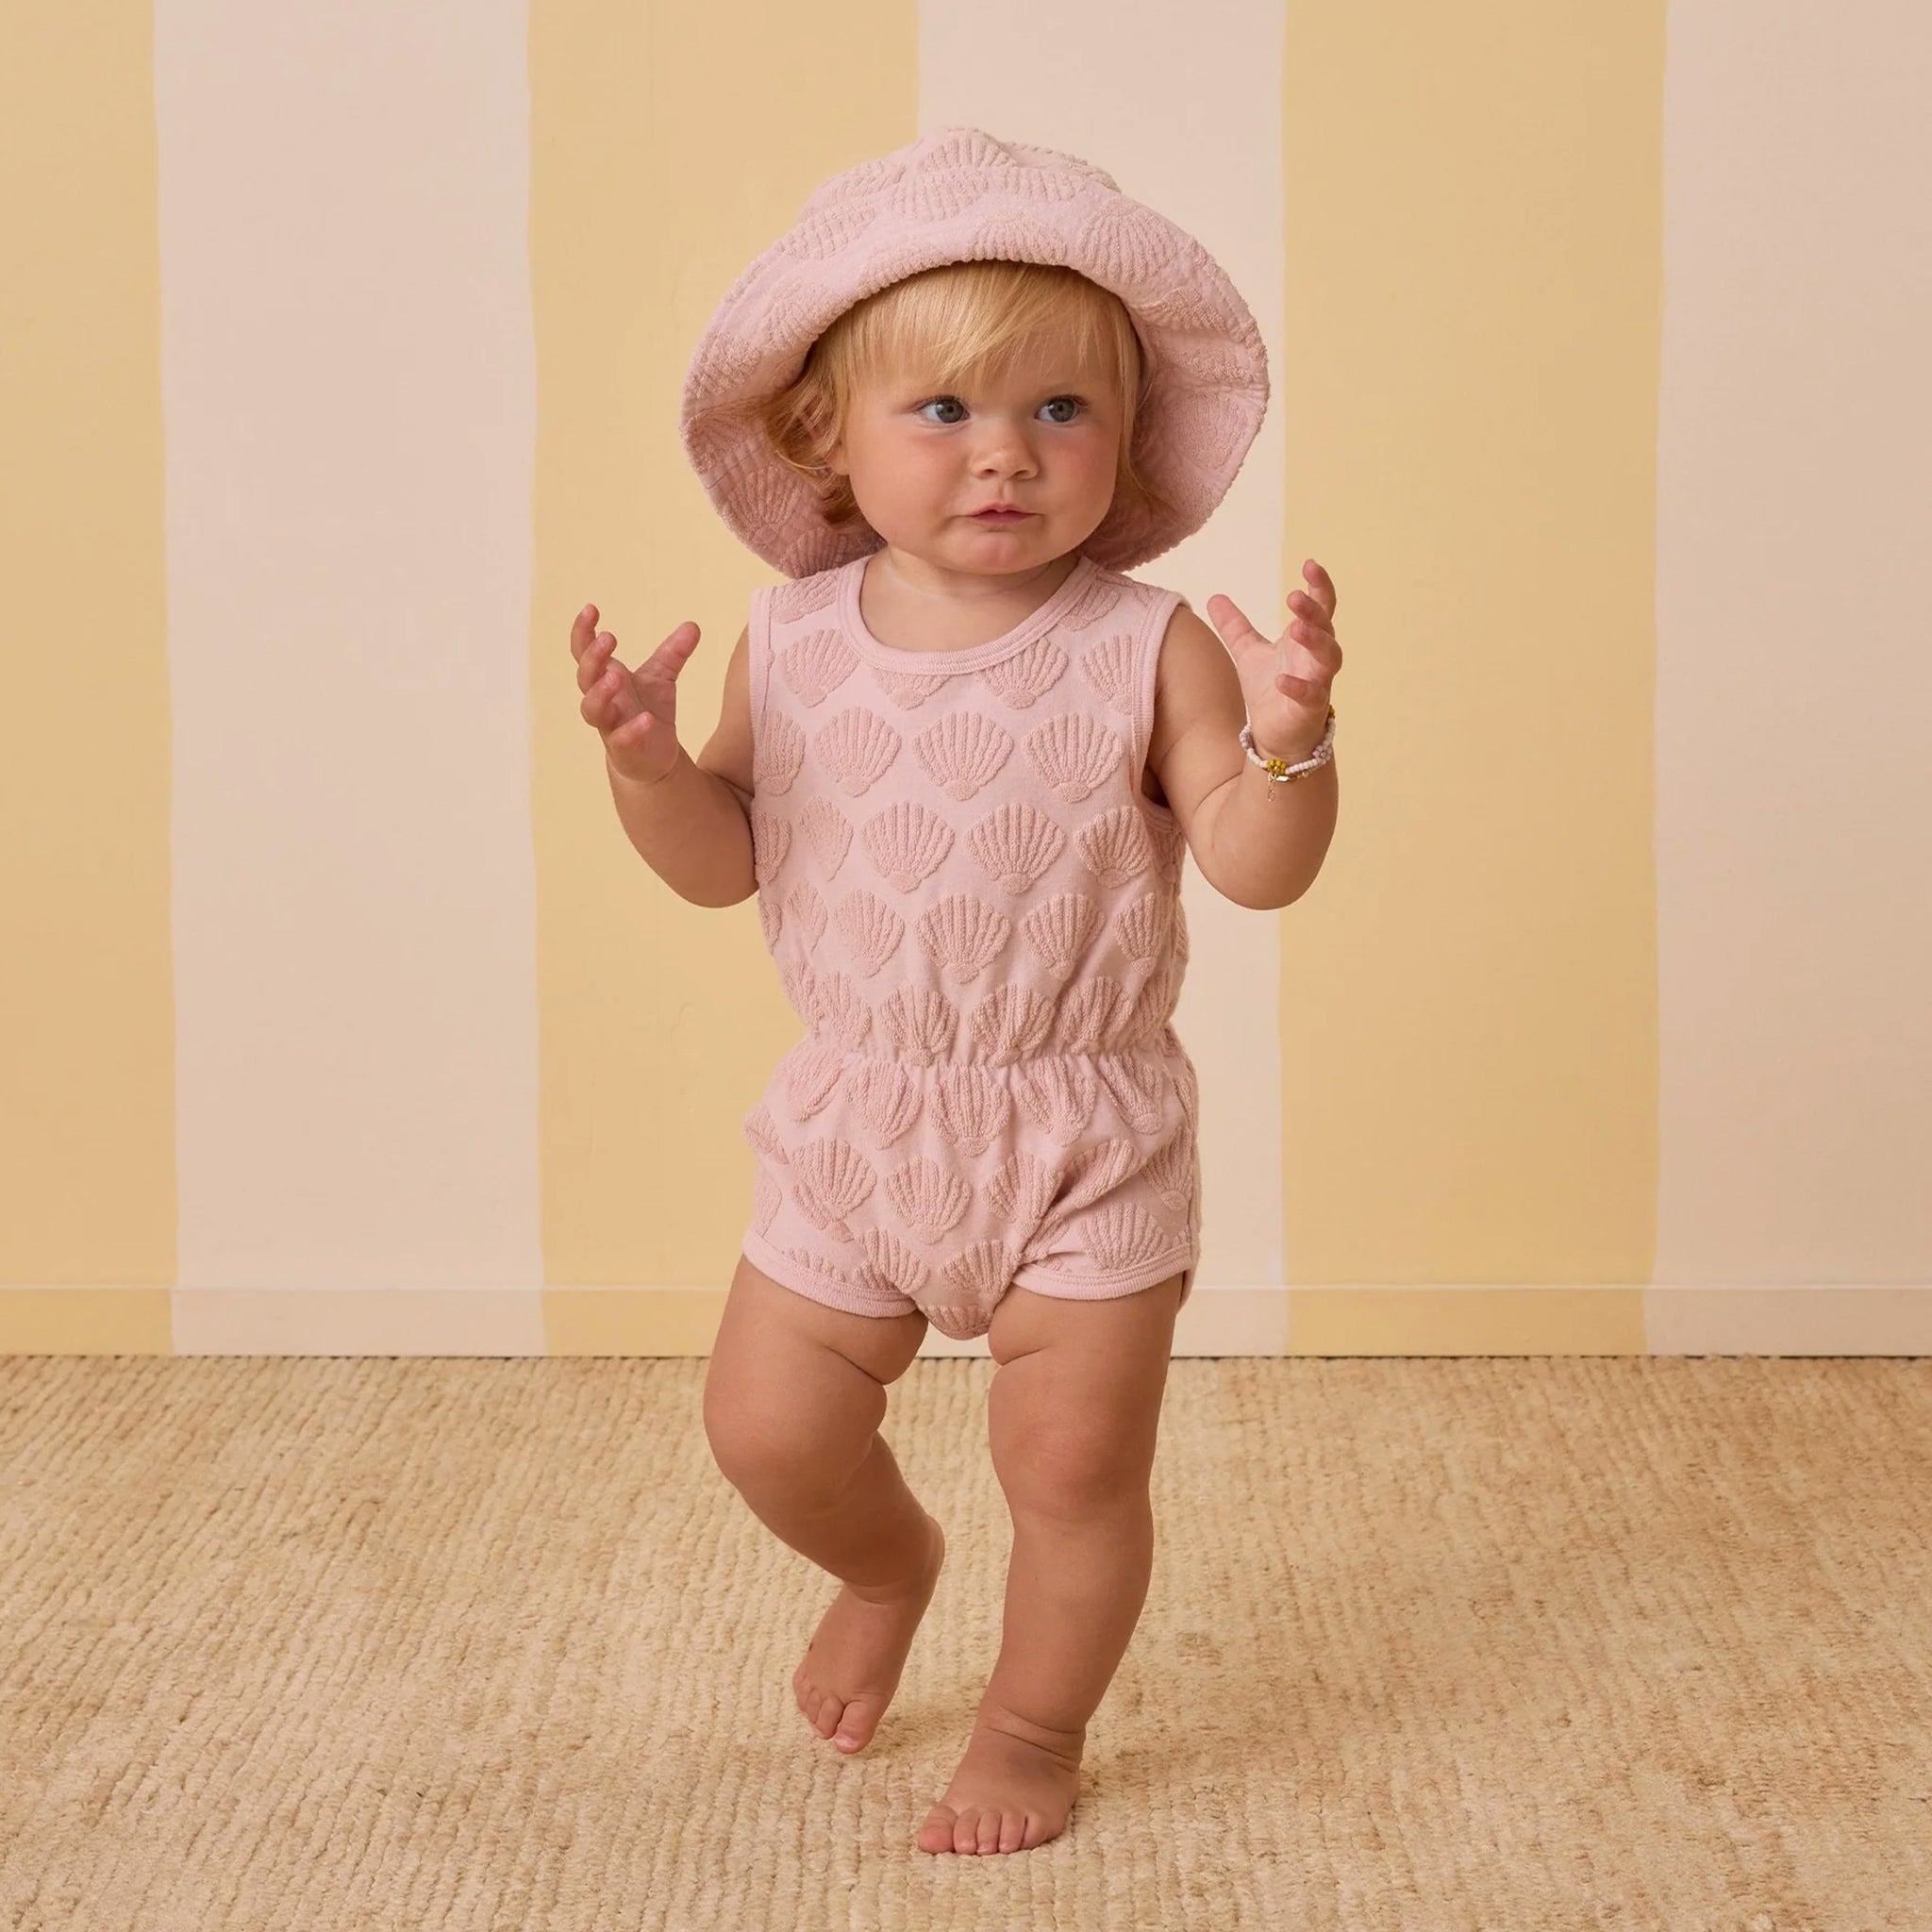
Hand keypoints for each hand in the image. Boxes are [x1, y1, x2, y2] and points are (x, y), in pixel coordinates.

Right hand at [570, 602, 700, 784]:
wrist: (653, 757)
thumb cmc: (648, 711)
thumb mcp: (663, 678)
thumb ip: (674, 653)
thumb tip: (693, 625)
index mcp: (605, 677)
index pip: (583, 651)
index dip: (583, 631)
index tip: (591, 608)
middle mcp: (601, 700)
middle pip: (584, 676)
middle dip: (593, 657)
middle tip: (608, 638)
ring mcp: (609, 725)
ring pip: (592, 708)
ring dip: (600, 692)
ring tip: (616, 676)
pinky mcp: (623, 749)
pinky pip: (620, 738)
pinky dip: (632, 729)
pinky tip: (646, 719)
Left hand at [1203, 559, 1342, 762]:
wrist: (1274, 736)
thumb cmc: (1270, 690)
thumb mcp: (1247, 652)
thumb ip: (1235, 626)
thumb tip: (1214, 597)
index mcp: (1307, 638)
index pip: (1321, 605)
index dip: (1319, 585)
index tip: (1309, 564)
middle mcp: (1318, 657)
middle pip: (1326, 627)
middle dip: (1313, 610)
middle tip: (1294, 597)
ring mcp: (1319, 682)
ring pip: (1329, 657)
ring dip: (1315, 640)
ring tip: (1296, 627)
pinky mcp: (1311, 709)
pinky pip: (1312, 695)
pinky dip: (1299, 687)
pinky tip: (1283, 679)